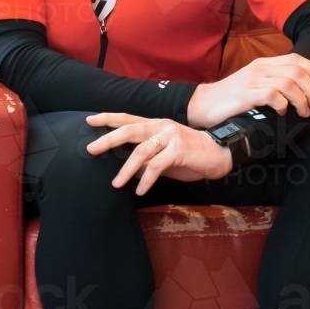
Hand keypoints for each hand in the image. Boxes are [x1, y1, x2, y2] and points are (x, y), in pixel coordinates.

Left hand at [85, 112, 232, 195]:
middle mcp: (161, 126)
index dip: (108, 118)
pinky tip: (140, 190)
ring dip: (126, 169)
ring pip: (141, 151)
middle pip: (129, 129)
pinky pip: (157, 166)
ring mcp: (170, 136)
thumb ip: (148, 158)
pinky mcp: (179, 150)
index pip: (127, 118)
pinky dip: (146, 180)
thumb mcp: (165, 155)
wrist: (219, 154)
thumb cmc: (190, 155)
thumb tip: (128, 171)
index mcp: (155, 124)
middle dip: (108, 139)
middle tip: (91, 149)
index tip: (89, 121)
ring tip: (116, 183)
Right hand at [187, 53, 309, 128]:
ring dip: (302, 99)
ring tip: (304, 112)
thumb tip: (297, 88)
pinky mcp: (246, 95)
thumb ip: (271, 80)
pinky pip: (273, 96)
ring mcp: (252, 81)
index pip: (295, 59)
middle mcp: (259, 69)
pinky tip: (283, 113)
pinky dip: (284, 105)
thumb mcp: (252, 82)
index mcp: (262, 63)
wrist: (203, 104)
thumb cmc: (230, 97)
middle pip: (296, 71)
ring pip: (288, 84)